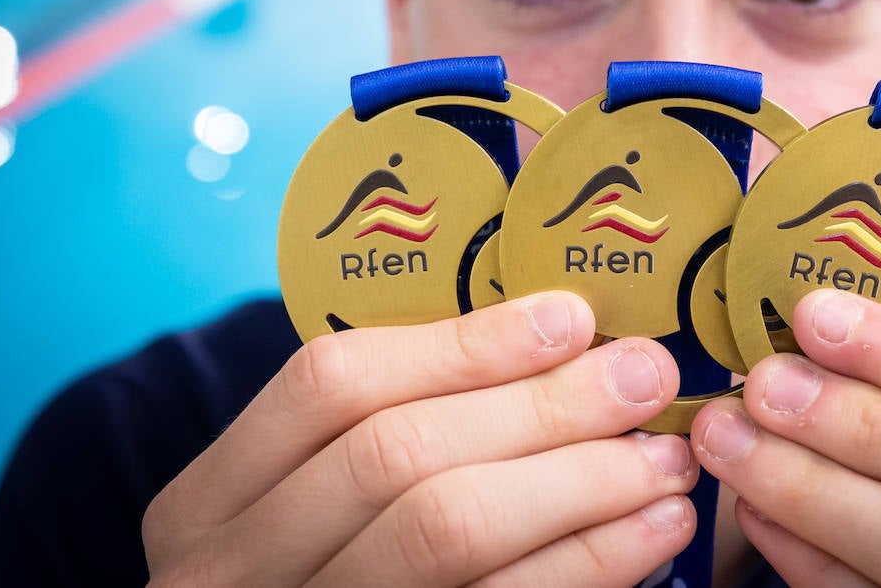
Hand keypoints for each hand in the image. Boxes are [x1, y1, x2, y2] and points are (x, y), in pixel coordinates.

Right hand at [143, 293, 697, 586]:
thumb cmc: (323, 564)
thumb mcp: (311, 497)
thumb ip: (404, 420)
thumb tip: (563, 335)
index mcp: (213, 498)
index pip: (331, 385)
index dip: (462, 345)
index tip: (571, 317)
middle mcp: (236, 568)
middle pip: (399, 455)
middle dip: (541, 407)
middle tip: (645, 376)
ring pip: (450, 532)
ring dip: (581, 483)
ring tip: (667, 456)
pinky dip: (589, 563)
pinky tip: (652, 530)